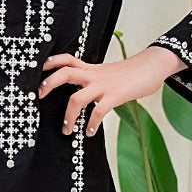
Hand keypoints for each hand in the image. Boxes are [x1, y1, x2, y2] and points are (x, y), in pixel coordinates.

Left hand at [38, 45, 185, 136]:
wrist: (153, 66)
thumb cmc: (132, 72)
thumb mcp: (108, 72)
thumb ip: (95, 79)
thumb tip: (85, 92)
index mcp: (92, 69)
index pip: (67, 59)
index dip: (51, 62)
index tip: (39, 69)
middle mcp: (94, 75)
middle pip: (65, 73)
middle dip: (49, 84)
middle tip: (39, 97)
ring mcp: (104, 86)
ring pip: (76, 98)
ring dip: (68, 117)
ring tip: (66, 130)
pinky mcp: (115, 96)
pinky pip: (98, 112)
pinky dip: (91, 124)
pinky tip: (90, 132)